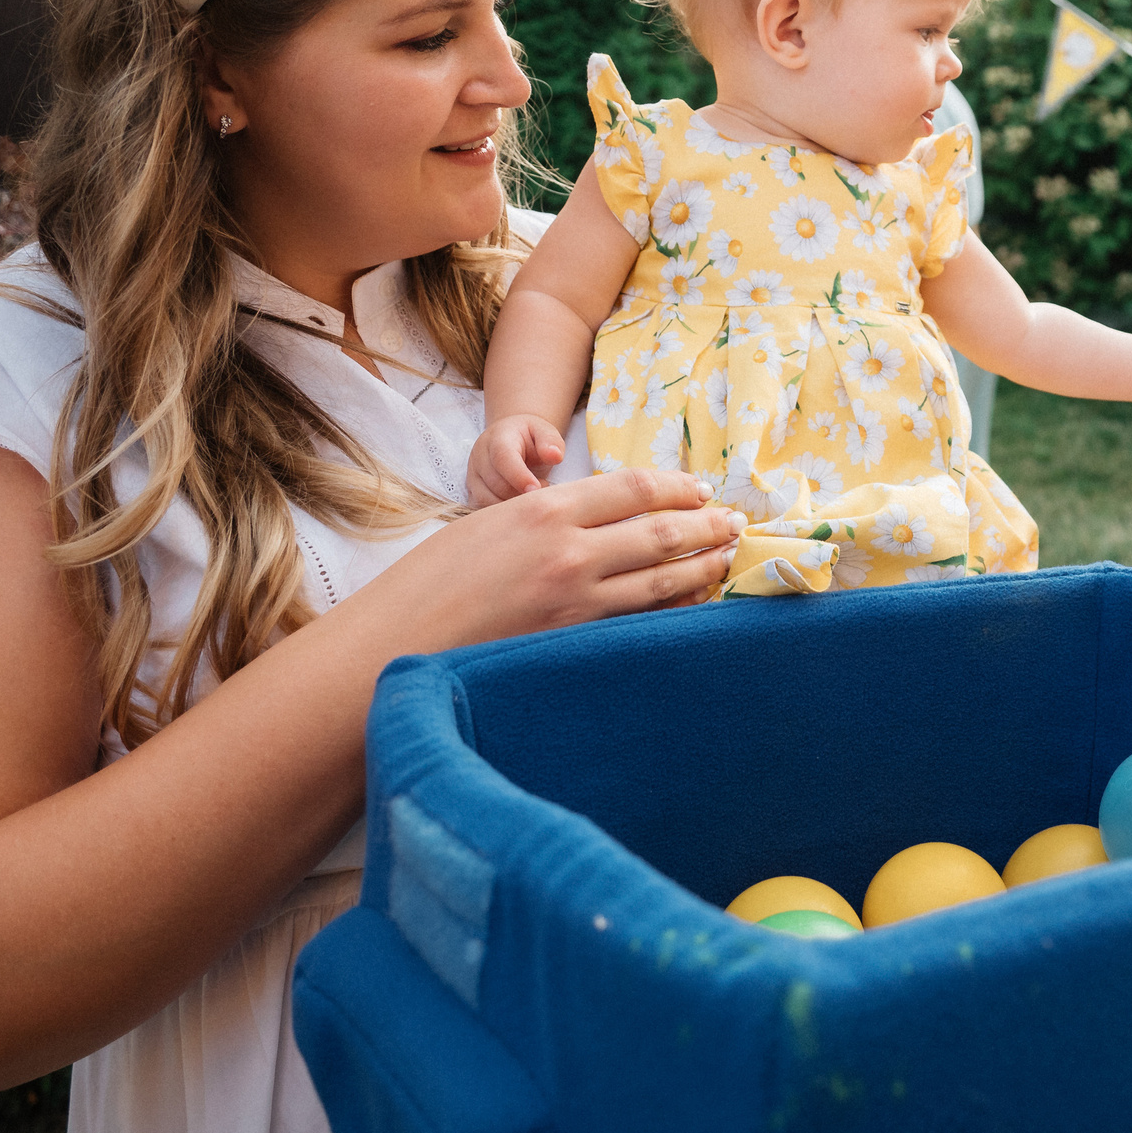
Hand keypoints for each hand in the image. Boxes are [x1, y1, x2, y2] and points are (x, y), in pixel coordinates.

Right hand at [422, 468, 745, 639]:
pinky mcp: (575, 644)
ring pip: (661, 579)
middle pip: (660, 531)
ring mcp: (575, 603)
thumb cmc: (433, 581)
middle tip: (734, 522)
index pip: (633, 489)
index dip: (677, 488)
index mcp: (544, 510)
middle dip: (705, 525)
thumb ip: (549, 518)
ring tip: (728, 558)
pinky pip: (642, 622)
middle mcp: (568, 552)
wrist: (397, 642)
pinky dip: (676, 610)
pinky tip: (695, 604)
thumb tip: (602, 519)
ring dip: (702, 567)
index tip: (701, 490)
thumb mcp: (490, 525)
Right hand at [467, 412, 566, 506]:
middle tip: (543, 490)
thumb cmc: (529, 438)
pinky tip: (518, 507)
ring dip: (512, 505)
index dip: (519, 476)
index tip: (537, 489)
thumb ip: (551, 442)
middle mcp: (480, 456)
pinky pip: (482, 508)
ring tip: (531, 496)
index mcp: (498, 438)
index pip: (503, 458)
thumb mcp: (544, 431)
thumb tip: (555, 456)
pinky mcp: (472, 491)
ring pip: (487, 499)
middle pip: (496, 483)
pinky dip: (502, 513)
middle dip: (521, 493)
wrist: (511, 438)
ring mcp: (473, 475)